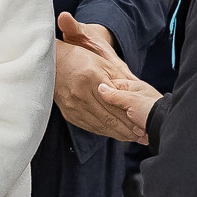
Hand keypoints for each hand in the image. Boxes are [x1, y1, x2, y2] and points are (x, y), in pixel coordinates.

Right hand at [54, 13, 146, 143]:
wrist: (53, 63)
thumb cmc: (81, 59)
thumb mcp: (103, 63)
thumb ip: (119, 80)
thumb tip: (134, 96)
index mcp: (92, 79)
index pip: (115, 105)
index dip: (130, 118)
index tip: (142, 125)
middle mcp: (81, 94)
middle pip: (108, 118)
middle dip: (127, 130)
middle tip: (141, 137)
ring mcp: (73, 106)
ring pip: (99, 125)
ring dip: (116, 134)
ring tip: (130, 137)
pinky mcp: (69, 113)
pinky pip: (89, 126)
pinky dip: (103, 131)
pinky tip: (113, 133)